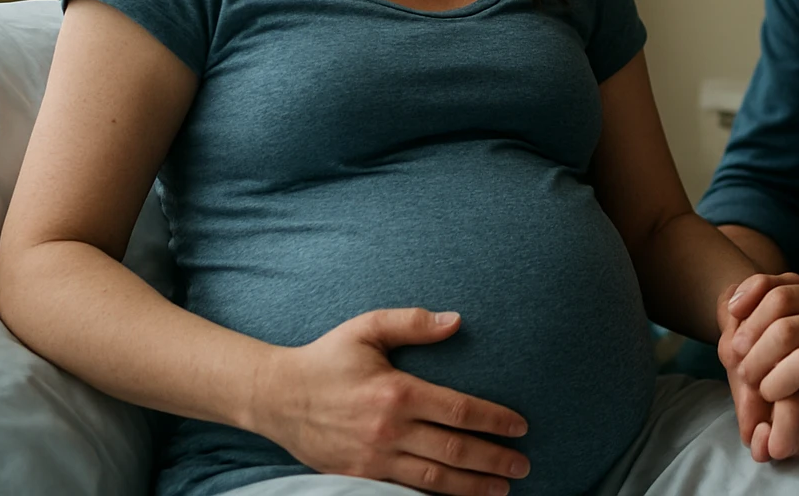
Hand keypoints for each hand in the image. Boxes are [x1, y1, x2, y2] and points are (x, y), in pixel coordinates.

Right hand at [252, 308, 529, 495]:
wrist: (275, 397)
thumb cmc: (326, 358)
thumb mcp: (366, 328)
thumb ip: (413, 323)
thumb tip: (456, 320)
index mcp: (397, 391)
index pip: (459, 411)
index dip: (494, 420)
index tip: (521, 426)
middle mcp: (388, 429)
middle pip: (454, 450)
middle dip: (493, 459)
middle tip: (523, 465)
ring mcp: (374, 458)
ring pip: (434, 478)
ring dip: (473, 486)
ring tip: (503, 488)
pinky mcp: (360, 477)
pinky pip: (406, 490)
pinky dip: (436, 495)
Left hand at [728, 279, 798, 446]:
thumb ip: (774, 310)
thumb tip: (726, 308)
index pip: (778, 292)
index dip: (747, 312)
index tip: (733, 332)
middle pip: (784, 329)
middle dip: (753, 356)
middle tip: (743, 374)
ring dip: (772, 383)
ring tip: (766, 392)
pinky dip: (795, 419)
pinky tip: (792, 417)